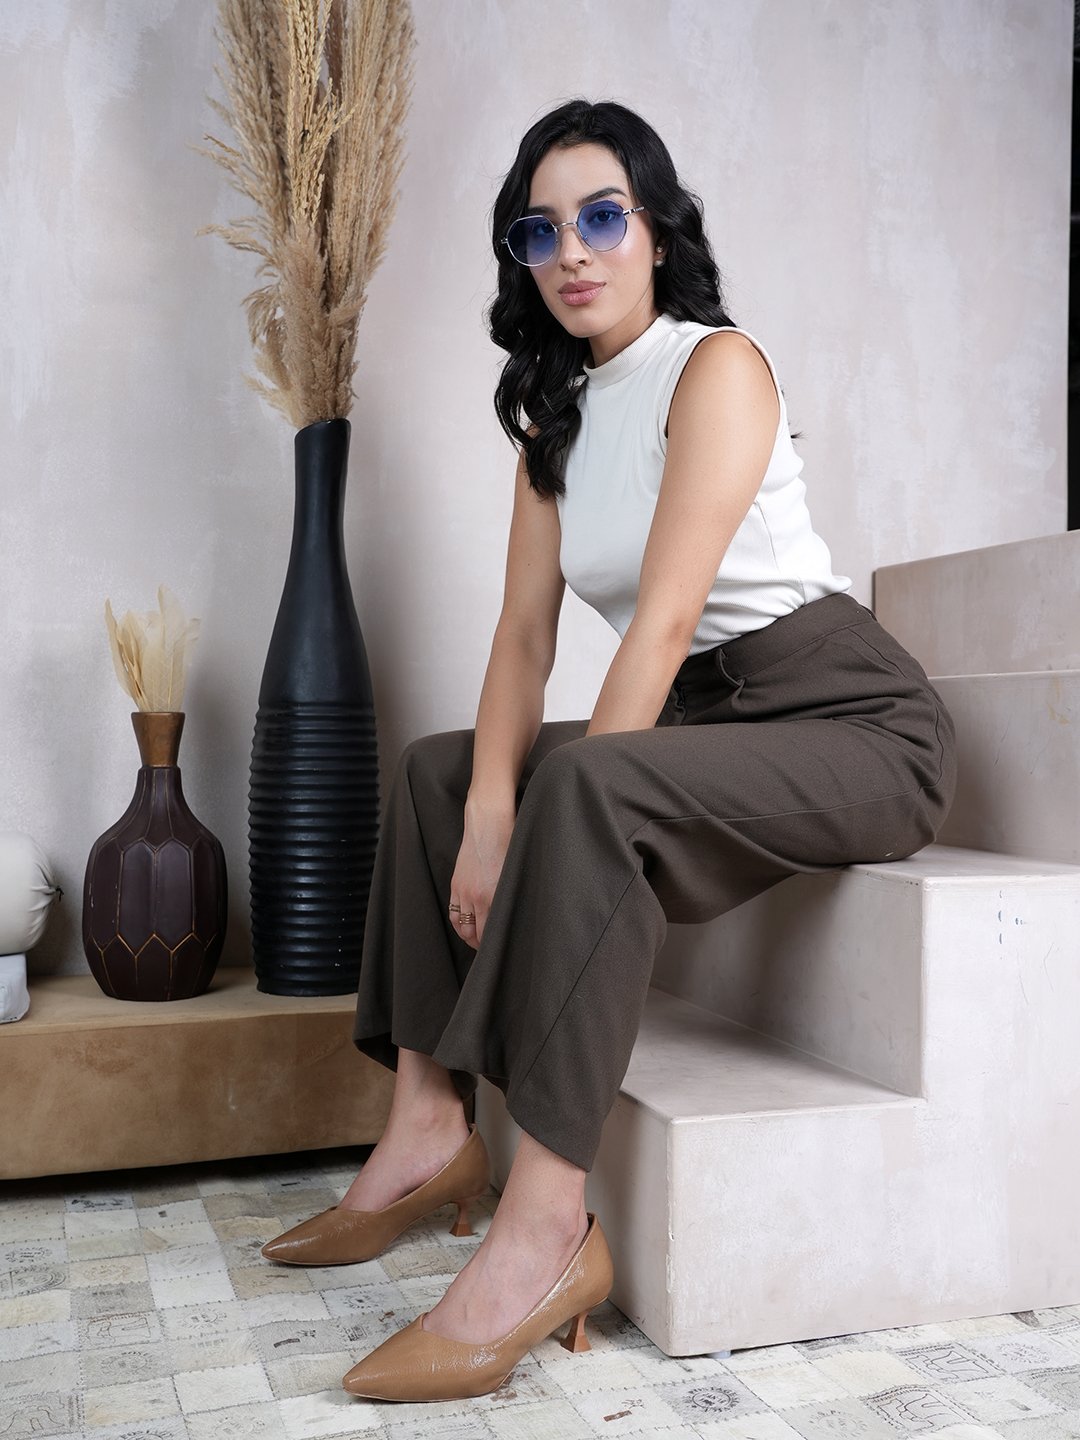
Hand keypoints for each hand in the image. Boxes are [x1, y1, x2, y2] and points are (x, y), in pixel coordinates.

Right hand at [448, 803, 515, 948]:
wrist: (488, 821)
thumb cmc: (509, 843)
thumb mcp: (516, 873)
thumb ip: (512, 896)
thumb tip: (517, 916)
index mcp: (493, 895)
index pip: (490, 931)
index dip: (494, 945)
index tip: (502, 950)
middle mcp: (476, 895)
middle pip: (473, 933)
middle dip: (481, 945)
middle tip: (491, 951)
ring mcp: (463, 890)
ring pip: (461, 925)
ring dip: (468, 937)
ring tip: (477, 942)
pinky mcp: (456, 883)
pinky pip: (454, 912)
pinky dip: (459, 923)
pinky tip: (466, 927)